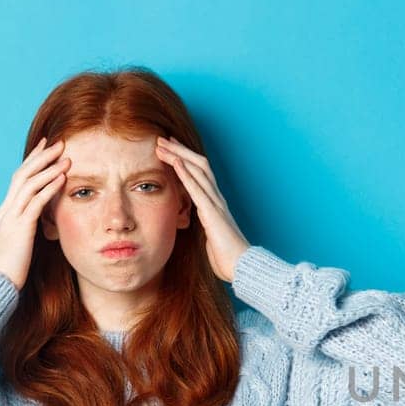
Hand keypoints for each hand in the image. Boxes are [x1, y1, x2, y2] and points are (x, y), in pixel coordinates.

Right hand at [0, 137, 70, 289]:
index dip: (33, 160)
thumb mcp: (23, 240)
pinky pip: (36, 202)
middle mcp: (7, 209)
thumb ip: (31, 225)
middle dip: (42, 157)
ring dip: (48, 168)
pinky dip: (49, 188)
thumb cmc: (13, 265)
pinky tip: (62, 179)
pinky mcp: (20, 228)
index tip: (48, 146)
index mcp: (7, 210)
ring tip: (66, 156)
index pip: (20, 178)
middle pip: (23, 174)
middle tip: (60, 143)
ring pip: (29, 184)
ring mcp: (11, 217)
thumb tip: (44, 219)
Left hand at [155, 136, 249, 281]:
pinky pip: (197, 188)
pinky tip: (175, 162)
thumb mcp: (209, 239)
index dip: (184, 159)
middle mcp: (216, 199)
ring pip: (197, 171)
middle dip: (179, 150)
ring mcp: (216, 203)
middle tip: (162, 138)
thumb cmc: (227, 258)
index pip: (200, 175)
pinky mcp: (212, 212)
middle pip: (198, 165)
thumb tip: (193, 229)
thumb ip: (202, 229)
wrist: (242, 267)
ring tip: (162, 145)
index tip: (170, 148)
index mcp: (214, 205)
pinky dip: (186, 173)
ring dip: (179, 155)